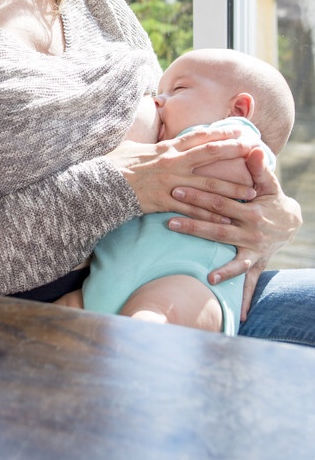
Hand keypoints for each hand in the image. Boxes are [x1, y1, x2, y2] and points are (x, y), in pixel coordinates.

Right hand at [105, 127, 256, 220]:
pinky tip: (225, 220)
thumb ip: (147, 142)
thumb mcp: (131, 146)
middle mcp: (171, 163)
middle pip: (210, 155)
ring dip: (231, 190)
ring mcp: (169, 183)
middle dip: (235, 153)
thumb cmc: (112, 165)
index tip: (239, 131)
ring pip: (207, 186)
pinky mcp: (164, 203)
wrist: (98, 186)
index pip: (198, 137)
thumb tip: (148, 134)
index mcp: (165, 148)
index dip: (221, 133)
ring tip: (250, 194)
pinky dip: (210, 216)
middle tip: (256, 153)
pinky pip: (192, 211)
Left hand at [165, 147, 301, 319]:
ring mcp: (253, 250)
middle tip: (168, 221)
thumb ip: (259, 168)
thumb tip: (254, 148)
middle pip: (217, 228)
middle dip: (192, 224)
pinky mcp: (256, 263)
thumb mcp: (268, 183)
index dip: (198, 195)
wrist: (291, 222)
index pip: (219, 202)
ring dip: (214, 262)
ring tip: (199, 272)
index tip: (176, 189)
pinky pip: (248, 281)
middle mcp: (250, 232)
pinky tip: (237, 311)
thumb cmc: (271, 198)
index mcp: (249, 210)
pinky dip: (243, 295)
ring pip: (228, 255)